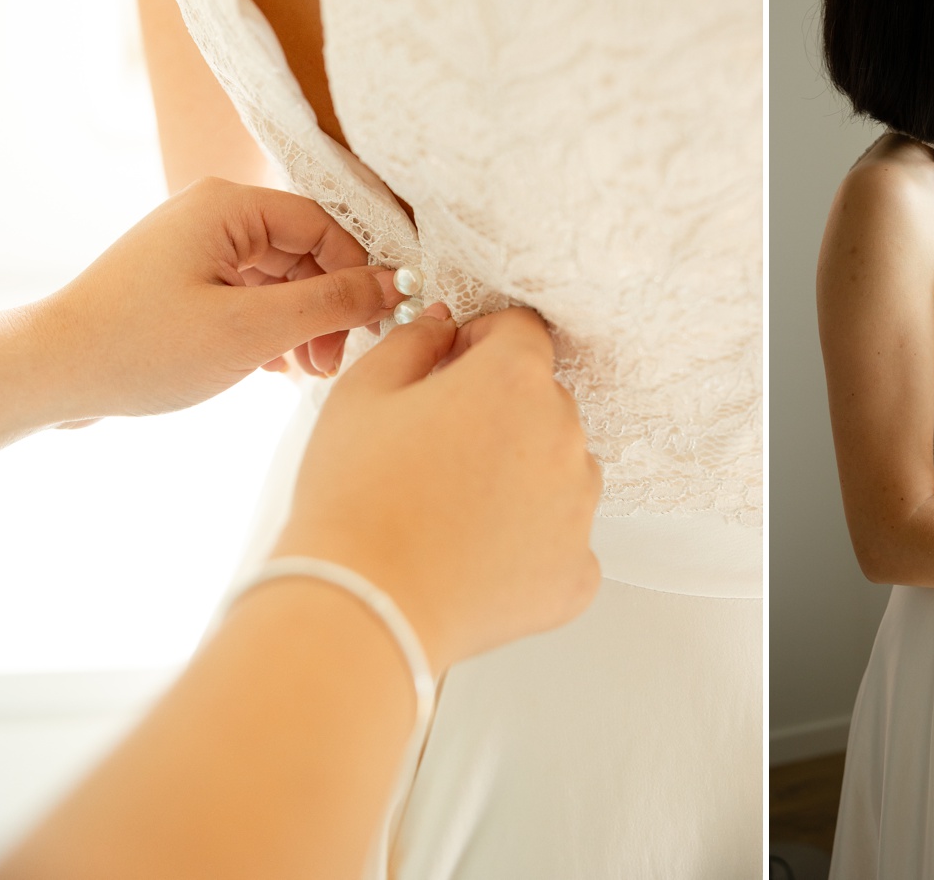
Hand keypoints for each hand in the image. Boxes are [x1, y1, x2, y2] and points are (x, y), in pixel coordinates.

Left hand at [21, 178, 398, 424]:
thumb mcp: (251, 329)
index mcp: (228, 206)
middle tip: (334, 361)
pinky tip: (274, 368)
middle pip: (306, 253)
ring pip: (281, 278)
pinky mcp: (185, 281)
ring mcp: (197, 248)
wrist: (51, 373)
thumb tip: (396, 286)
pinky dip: (271, 329)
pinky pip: (252, 295)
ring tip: (304, 372)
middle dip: (329, 308)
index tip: (380, 322)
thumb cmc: (141, 346)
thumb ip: (332, 303)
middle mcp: (214, 216)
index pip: (326, 226)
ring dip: (303, 324)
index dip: (361, 273)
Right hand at [273, 306, 601, 671]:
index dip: (483, 344)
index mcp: (516, 380)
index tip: (454, 369)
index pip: (522, 332)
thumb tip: (445, 327)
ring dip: (524, 475)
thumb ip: (415, 341)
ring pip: (561, 470)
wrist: (361, 605)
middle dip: (501, 413)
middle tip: (440, 450)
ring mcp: (579, 507)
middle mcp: (564, 435)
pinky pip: (565, 541)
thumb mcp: (363, 392)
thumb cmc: (354, 498)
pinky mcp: (579, 570)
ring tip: (456, 510)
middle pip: (544, 403)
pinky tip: (478, 556)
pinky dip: (532, 544)